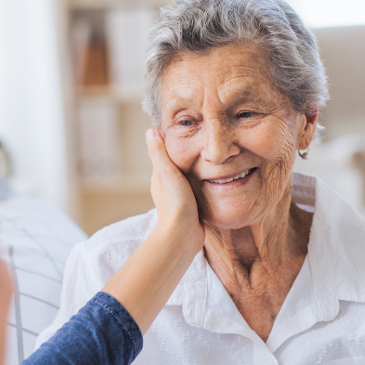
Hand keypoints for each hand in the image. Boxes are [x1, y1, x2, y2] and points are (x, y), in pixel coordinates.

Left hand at [146, 128, 203, 252]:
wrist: (184, 235)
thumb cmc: (174, 203)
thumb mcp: (167, 172)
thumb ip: (159, 153)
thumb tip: (150, 131)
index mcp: (159, 176)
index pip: (164, 154)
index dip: (172, 142)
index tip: (184, 129)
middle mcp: (168, 187)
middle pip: (177, 166)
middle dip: (186, 155)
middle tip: (201, 140)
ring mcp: (180, 198)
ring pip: (188, 178)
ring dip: (196, 170)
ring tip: (210, 157)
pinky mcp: (192, 207)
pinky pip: (197, 191)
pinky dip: (203, 183)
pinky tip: (214, 179)